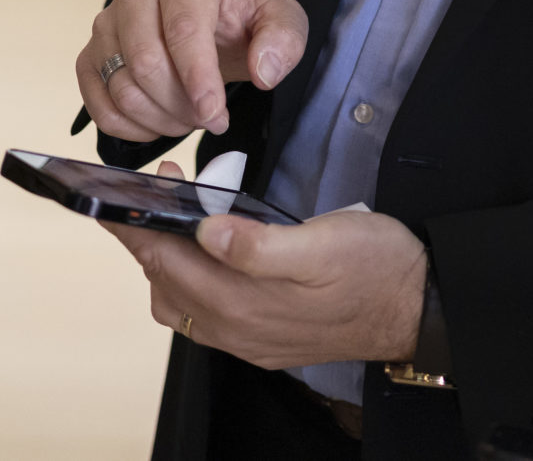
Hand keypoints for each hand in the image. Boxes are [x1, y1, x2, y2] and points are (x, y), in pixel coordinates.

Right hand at [76, 0, 307, 138]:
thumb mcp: (281, 20)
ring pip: (121, 86)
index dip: (198, 79)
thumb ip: (284, 40)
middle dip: (181, 105)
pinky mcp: (91, 54)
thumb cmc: (243, 19)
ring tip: (190, 119)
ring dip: (159, 119)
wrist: (212, 19)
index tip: (215, 115)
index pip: (183, 29)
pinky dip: (128, 127)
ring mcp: (107, 23)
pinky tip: (158, 125)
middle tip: (210, 119)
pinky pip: (97, 103)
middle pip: (146, 62)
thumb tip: (263, 71)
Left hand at [104, 163, 424, 369]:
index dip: (136, 226)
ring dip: (166, 263)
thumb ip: (260, 245)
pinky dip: (190, 283)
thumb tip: (204, 232)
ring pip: (180, 303)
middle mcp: (236, 329)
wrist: (421, 310)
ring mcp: (248, 340)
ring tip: (177, 219)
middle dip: (148, 235)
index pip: (165, 262)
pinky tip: (209, 258)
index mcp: (243, 303)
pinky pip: (205, 316)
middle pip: (164, 283)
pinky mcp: (264, 341)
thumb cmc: (377, 268)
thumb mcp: (325, 242)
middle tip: (155, 190)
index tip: (111, 196)